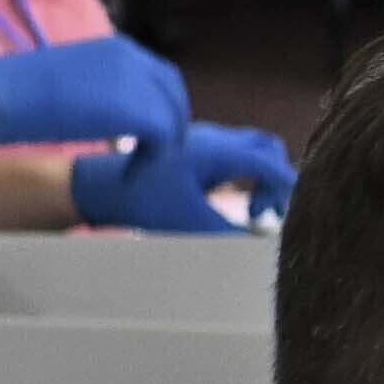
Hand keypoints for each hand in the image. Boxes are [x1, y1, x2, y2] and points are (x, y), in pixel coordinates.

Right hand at [0, 37, 191, 156]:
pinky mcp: (139, 111)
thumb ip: (98, 85)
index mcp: (117, 48)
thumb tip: (106, 106)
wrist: (0, 98)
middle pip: (174, 94)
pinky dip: (153, 161)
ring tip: (139, 168)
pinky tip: (131, 175)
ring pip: (174, 119)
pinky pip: (165, 139)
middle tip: (153, 153)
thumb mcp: (69, 77)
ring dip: (161, 146)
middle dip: (169, 124)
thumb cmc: (17, 92)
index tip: (147, 130)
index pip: (160, 76)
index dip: (159, 104)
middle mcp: (134, 59)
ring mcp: (139, 84)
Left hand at [72, 123, 291, 233]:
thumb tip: (262, 245)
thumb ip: (230, 231)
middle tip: (260, 212)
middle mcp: (214, 138)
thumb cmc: (143, 200)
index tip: (275, 216)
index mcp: (216, 151)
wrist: (98, 186)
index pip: (270, 163)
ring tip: (247, 207)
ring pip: (251, 147)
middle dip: (275, 180)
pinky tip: (225, 196)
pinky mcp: (194, 147)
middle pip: (267, 148)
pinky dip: (243, 173)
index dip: (284, 189)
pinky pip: (234, 152)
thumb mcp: (189, 221)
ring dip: (259, 176)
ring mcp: (203, 139)